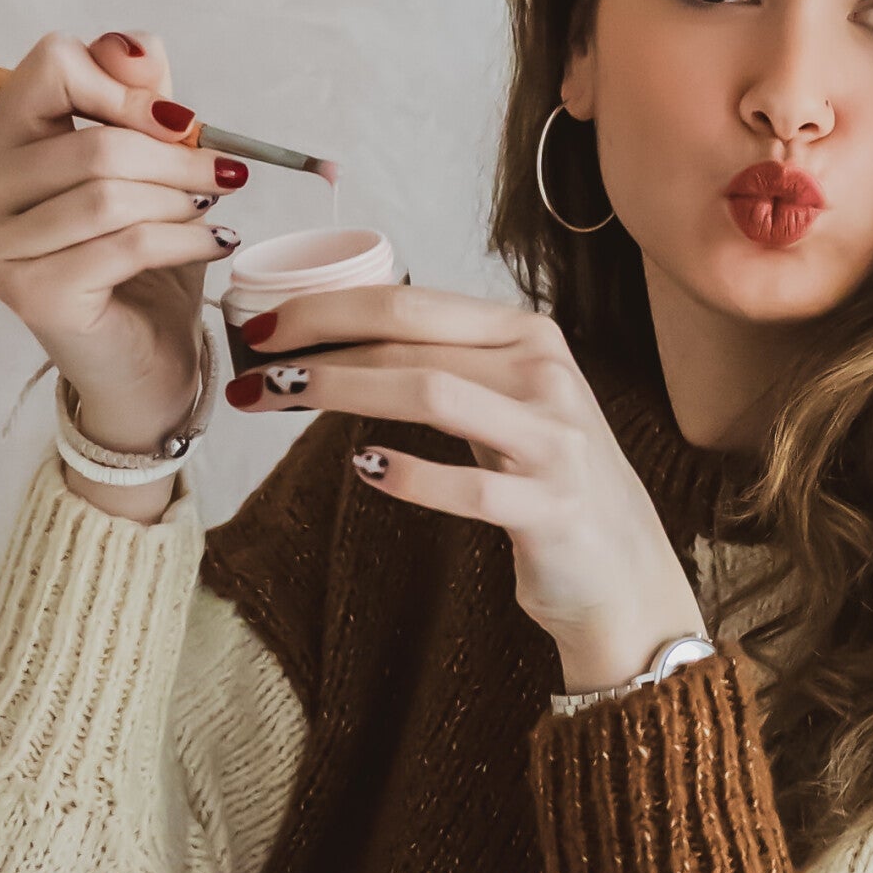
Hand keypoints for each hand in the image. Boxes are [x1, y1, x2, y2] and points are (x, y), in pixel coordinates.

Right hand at [0, 30, 249, 516]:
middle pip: (90, 142)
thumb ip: (139, 98)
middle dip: (174, 156)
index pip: (49, 66)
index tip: (179, 122)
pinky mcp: (31, 296)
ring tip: (213, 208)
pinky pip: (124, 245)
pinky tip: (213, 240)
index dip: (123, 87)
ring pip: (107, 195)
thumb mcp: (149, 165)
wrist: (144, 362)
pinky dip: (183, 238)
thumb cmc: (141, 260)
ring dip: (180, 198)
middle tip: (225, 172)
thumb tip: (134, 44)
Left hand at [225, 283, 709, 688]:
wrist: (621, 570)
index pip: (412, 301)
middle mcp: (546, 374)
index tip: (262, 323)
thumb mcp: (507, 403)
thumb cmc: (546, 480)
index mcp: (528, 335)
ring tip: (281, 400)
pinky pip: (470, 485)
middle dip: (318, 345)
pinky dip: (410, 474)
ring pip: (432, 394)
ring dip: (342, 391)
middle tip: (251, 366)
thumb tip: (338, 337)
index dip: (328, 306)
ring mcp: (555, 440)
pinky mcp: (553, 507)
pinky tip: (365, 468)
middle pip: (411, 340)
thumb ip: (446, 363)